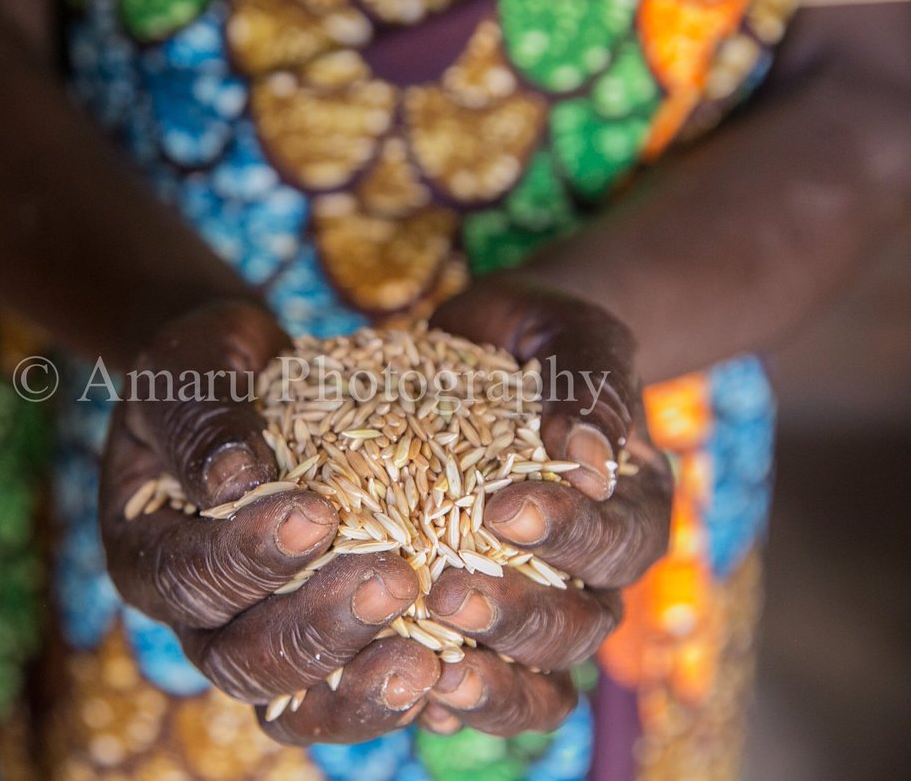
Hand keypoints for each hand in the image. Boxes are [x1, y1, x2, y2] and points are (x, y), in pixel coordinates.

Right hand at [100, 302, 438, 742]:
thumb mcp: (190, 367)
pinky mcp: (320, 644)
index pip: (185, 576)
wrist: (253, 383)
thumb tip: (232, 482)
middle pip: (240, 660)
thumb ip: (200, 419)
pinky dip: (391, 690)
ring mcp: (256, 638)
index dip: (246, 556)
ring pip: (293, 702)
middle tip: (394, 580)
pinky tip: (448, 665)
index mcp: (145, 552)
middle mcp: (194, 616)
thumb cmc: (211, 367)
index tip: (316, 514)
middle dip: (316, 627)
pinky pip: (346, 693)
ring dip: (359, 684)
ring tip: (428, 659)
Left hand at [417, 276, 673, 736]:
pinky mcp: (479, 625)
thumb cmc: (539, 339)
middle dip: (517, 615)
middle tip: (448, 591)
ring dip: (486, 677)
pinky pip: (478, 683)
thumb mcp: (571, 337)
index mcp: (631, 507)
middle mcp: (594, 572)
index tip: (501, 507)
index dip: (566, 535)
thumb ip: (590, 385)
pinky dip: (446, 697)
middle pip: (579, 626)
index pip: (618, 543)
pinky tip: (402, 690)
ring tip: (427, 665)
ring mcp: (538, 606)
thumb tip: (593, 458)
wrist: (489, 354)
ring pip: (536, 674)